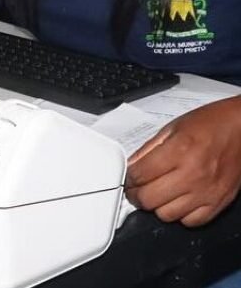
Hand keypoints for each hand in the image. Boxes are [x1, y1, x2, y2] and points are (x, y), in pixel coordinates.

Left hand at [125, 95, 240, 225]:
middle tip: (135, 189)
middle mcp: (192, 174)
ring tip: (156, 194)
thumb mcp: (172, 128)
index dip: (127, 177)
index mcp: (178, 151)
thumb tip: (131, 165)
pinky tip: (177, 201)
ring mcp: (206, 192)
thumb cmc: (210, 124)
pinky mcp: (219, 203)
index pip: (140, 175)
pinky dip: (180, 215)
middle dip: (136, 195)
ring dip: (157, 205)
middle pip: (150, 199)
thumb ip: (149, 148)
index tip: (127, 177)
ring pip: (167, 215)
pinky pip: (192, 222)